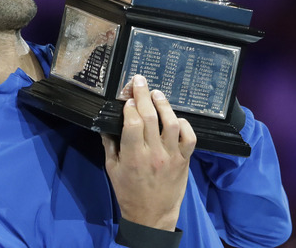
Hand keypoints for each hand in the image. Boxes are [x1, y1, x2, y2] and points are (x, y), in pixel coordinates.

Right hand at [102, 75, 196, 230]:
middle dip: (143, 95)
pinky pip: (189, 137)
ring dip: (164, 104)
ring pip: (171, 123)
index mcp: (133, 157)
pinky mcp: (184, 160)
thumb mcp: (112, 170)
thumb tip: (107, 123)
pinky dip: (184, 124)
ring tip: (157, 93)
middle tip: (139, 80)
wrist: (152, 216)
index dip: (130, 107)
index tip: (127, 98)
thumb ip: (110, 145)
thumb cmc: (128, 192)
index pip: (133, 123)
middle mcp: (154, 154)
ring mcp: (172, 156)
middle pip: (150, 117)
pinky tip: (175, 117)